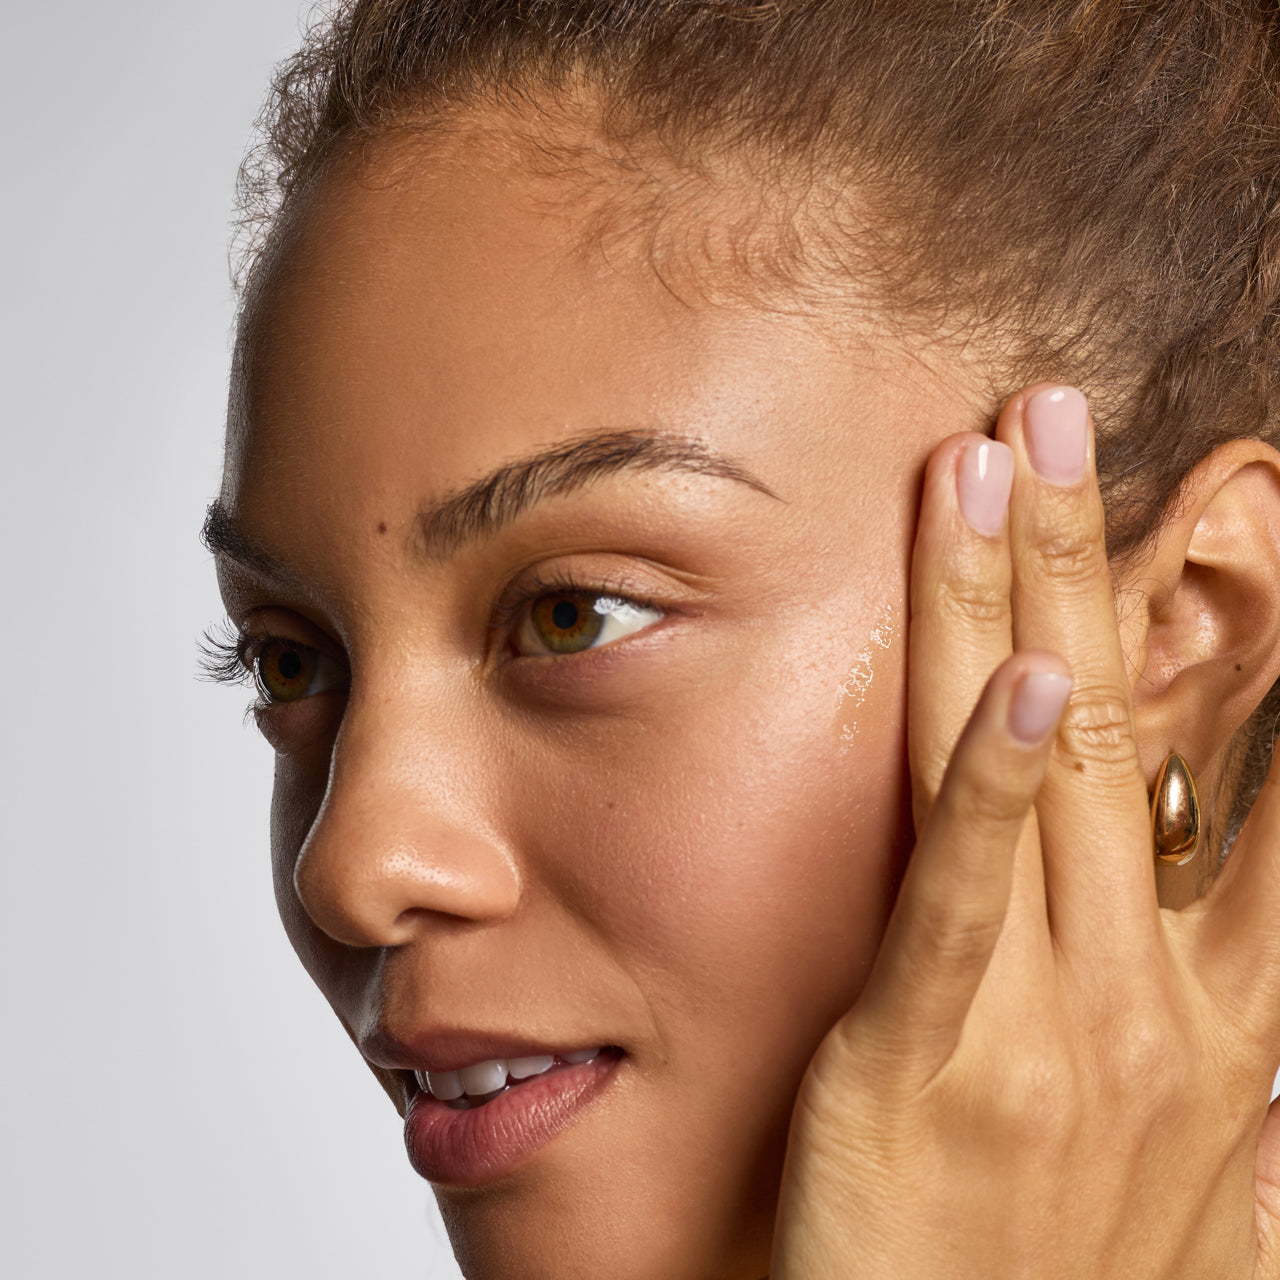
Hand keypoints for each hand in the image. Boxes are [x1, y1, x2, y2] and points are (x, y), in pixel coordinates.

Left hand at [771, 385, 1279, 1277]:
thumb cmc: (1063, 1269)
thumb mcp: (1193, 1169)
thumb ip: (1229, 1054)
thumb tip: (1258, 966)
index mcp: (1230, 1018)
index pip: (1273, 785)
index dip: (1278, 637)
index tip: (1257, 510)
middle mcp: (1162, 1002)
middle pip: (1139, 724)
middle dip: (1101, 553)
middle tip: (1064, 410)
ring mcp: (1055, 1026)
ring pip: (1050, 769)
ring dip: (1027, 596)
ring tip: (1007, 455)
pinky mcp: (932, 1057)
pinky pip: (971, 899)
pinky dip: (1000, 783)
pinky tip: (1022, 676)